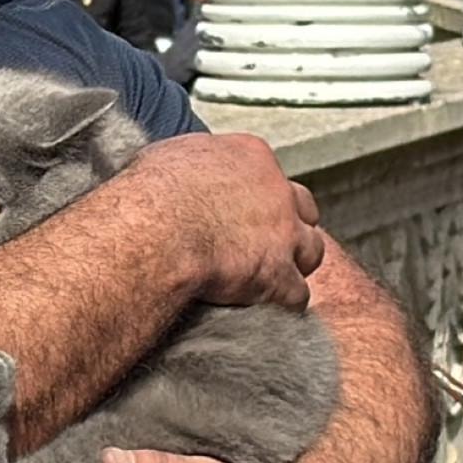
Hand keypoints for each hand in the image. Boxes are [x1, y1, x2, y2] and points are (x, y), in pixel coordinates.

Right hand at [130, 132, 323, 310]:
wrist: (154, 230)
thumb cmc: (150, 193)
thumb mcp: (169, 155)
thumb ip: (193, 160)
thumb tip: (180, 168)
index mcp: (252, 156)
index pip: (271, 174)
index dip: (260, 197)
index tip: (243, 210)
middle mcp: (277, 191)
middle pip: (304, 209)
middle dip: (289, 226)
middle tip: (265, 243)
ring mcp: (285, 234)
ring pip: (312, 251)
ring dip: (293, 264)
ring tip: (267, 277)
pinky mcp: (279, 276)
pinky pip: (296, 294)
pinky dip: (283, 302)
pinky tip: (264, 306)